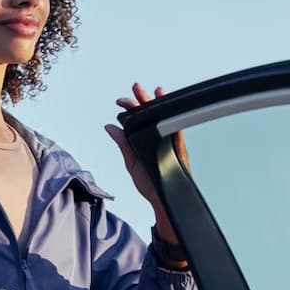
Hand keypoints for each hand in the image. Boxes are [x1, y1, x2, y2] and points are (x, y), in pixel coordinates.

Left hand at [103, 83, 190, 244]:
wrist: (163, 201)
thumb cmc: (150, 184)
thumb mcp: (131, 162)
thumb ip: (123, 143)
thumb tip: (109, 127)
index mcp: (147, 140)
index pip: (140, 119)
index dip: (132, 107)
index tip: (121, 100)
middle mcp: (160, 140)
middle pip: (154, 115)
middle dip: (146, 100)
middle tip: (136, 87)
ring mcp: (171, 145)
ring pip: (167, 121)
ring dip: (162, 106)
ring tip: (157, 92)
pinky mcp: (180, 153)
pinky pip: (178, 136)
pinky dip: (176, 125)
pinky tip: (171, 116)